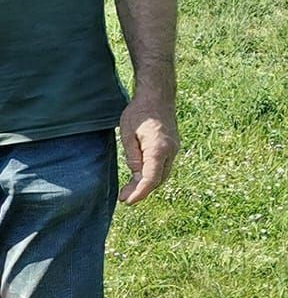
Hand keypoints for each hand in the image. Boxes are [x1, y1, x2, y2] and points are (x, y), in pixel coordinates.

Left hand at [117, 91, 178, 205]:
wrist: (157, 96)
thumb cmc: (139, 111)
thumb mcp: (128, 133)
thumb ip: (132, 156)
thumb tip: (136, 174)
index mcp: (159, 149)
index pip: (150, 179)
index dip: (139, 193)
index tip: (128, 201)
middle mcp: (170, 151)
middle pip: (158, 180)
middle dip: (141, 191)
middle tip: (124, 198)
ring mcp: (174, 149)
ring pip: (162, 175)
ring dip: (147, 184)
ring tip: (129, 190)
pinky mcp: (172, 147)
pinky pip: (163, 167)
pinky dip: (153, 175)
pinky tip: (140, 177)